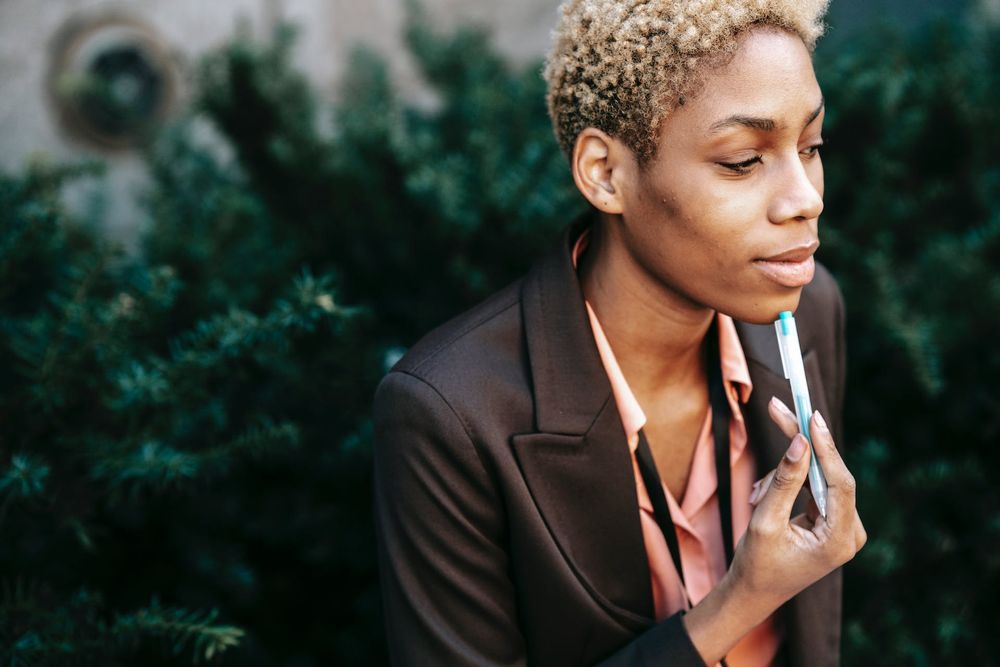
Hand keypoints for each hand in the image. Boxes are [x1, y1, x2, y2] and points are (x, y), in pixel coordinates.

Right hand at [731, 396, 866, 606]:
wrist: (754, 592)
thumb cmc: (757, 563)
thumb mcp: (765, 521)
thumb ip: (784, 481)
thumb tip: (799, 443)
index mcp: (840, 540)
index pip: (840, 483)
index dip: (825, 447)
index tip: (811, 417)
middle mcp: (850, 533)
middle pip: (830, 474)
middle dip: (801, 447)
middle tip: (779, 409)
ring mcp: (843, 527)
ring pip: (816, 478)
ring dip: (783, 476)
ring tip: (755, 497)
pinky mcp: (831, 521)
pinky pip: (812, 487)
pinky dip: (787, 484)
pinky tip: (763, 499)